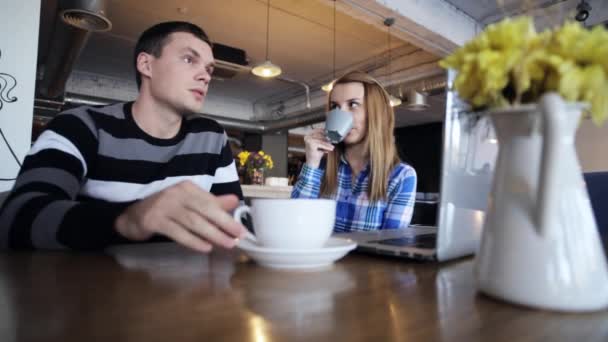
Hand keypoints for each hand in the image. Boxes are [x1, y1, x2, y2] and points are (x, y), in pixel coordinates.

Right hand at [114, 181, 246, 252]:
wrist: (132, 215)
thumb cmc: (166, 209)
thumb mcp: (189, 203)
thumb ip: (211, 202)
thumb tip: (234, 201)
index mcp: (187, 187)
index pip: (210, 201)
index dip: (227, 215)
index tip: (241, 229)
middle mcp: (176, 194)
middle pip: (204, 210)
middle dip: (224, 224)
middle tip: (238, 237)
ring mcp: (164, 206)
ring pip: (193, 222)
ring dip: (212, 234)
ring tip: (226, 244)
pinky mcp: (154, 220)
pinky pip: (178, 232)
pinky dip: (192, 241)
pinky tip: (205, 248)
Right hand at [304, 128, 333, 167]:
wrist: (312, 163)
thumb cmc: (316, 153)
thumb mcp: (319, 144)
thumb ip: (322, 138)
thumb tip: (330, 134)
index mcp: (307, 136)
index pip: (317, 130)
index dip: (324, 131)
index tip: (330, 132)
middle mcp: (307, 137)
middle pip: (320, 135)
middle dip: (327, 138)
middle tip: (333, 140)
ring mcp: (308, 140)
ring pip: (321, 140)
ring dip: (328, 144)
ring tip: (332, 146)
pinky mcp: (311, 144)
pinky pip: (322, 144)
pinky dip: (327, 147)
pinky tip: (331, 148)